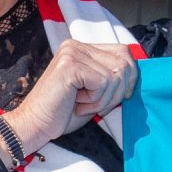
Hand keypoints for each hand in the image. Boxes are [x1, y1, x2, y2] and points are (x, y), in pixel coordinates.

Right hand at [0, 40, 137, 156]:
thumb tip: (136, 75)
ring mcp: (72, 53)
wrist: (35, 126)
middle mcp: (77, 45)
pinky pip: (103, 82)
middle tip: (98, 105)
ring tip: (84, 104)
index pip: (124, 52)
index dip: (130, 77)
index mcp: (82, 48)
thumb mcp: (95, 92)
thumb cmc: (63, 113)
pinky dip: (96, 100)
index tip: (121, 97)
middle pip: (124, 61)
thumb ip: (112, 79)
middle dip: (119, 91)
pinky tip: (78, 104)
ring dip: (105, 98)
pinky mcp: (70, 65)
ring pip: (116, 74)